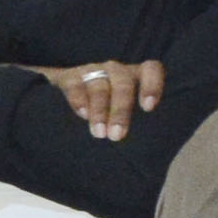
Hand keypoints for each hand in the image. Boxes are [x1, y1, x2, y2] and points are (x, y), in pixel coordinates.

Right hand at [23, 57, 162, 139]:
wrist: (65, 100)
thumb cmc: (110, 113)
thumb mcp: (128, 113)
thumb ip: (141, 121)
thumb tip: (153, 147)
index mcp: (136, 76)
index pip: (151, 69)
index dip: (152, 85)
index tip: (148, 108)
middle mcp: (116, 71)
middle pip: (123, 85)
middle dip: (121, 110)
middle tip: (117, 135)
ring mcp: (93, 72)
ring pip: (99, 87)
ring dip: (100, 111)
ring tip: (99, 133)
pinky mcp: (69, 77)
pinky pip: (75, 86)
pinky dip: (79, 100)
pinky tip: (82, 114)